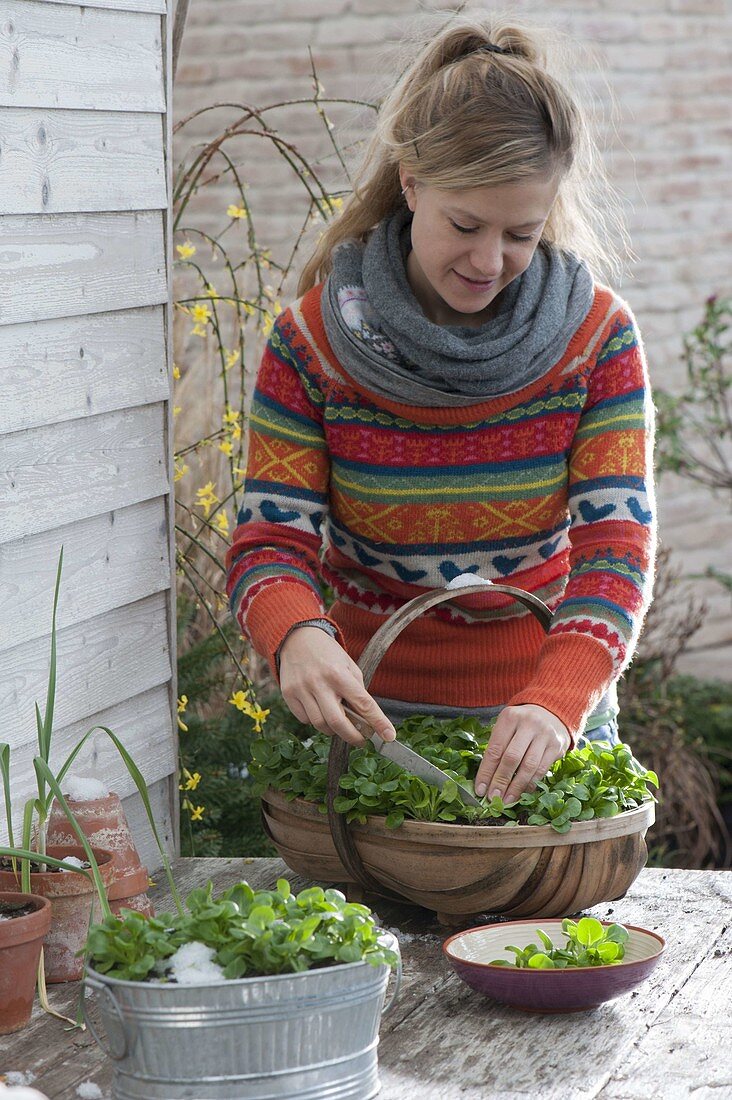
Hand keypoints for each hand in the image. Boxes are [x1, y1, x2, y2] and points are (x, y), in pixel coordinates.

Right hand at [278, 626, 396, 745]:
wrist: (297, 638)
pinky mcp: (288, 695)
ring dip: (333, 729)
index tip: (388, 736)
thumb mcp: (348, 665)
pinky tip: (319, 709)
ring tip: (338, 720)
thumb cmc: (328, 654)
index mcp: (339, 674)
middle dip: (353, 737)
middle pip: (338, 723)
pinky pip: (305, 720)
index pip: (363, 703)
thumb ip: (357, 690)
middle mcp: (319, 683)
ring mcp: (301, 690)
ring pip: (320, 725)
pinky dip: (315, 720)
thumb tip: (365, 719)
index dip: (378, 722)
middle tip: (361, 740)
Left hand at [474, 704, 569, 803]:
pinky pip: (542, 769)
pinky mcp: (557, 746)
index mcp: (510, 717)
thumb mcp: (506, 726)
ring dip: (516, 787)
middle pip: (511, 758)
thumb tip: (485, 780)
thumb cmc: (521, 724)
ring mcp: (544, 735)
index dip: (486, 772)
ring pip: (528, 766)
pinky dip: (531, 783)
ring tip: (507, 800)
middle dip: (500, 781)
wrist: (551, 712)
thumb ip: (496, 747)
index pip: (495, 749)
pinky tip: (522, 792)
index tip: (480, 789)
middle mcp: (528, 724)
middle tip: (493, 798)